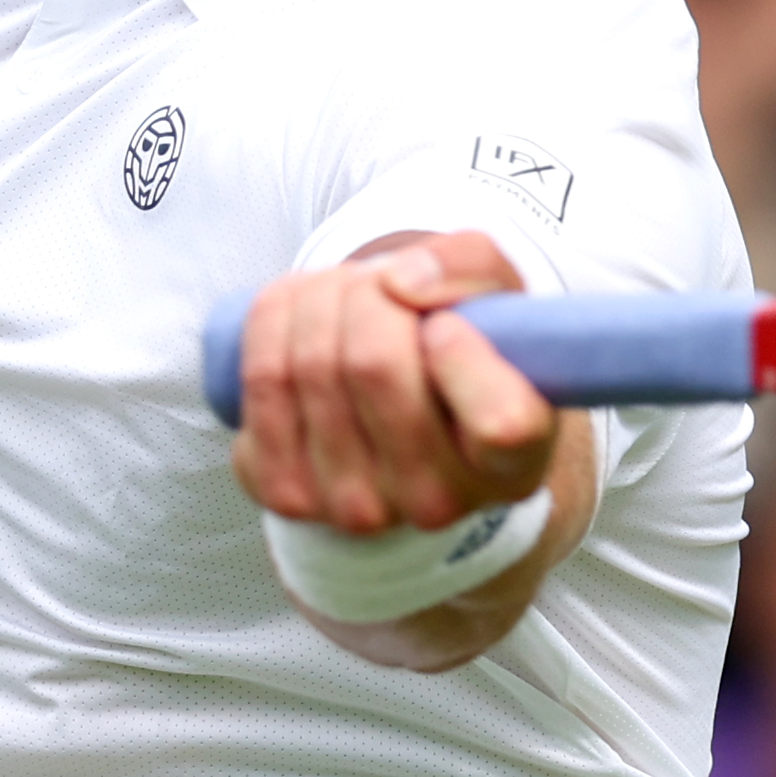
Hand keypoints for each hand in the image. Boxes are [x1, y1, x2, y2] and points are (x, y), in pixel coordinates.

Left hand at [231, 230, 555, 533]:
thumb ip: (473, 267)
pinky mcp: (288, 494)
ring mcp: (358, 509)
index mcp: (513, 467)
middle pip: (375, 366)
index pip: (500, 422)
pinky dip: (273, 321)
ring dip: (319, 297)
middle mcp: (437, 503)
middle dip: (370, 292)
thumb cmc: (460, 350)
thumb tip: (400, 282)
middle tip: (381, 282)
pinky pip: (262, 380)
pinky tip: (299, 316)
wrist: (399, 410)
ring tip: (343, 294)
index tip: (445, 325)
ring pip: (311, 363)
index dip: (464, 354)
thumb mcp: (497, 300)